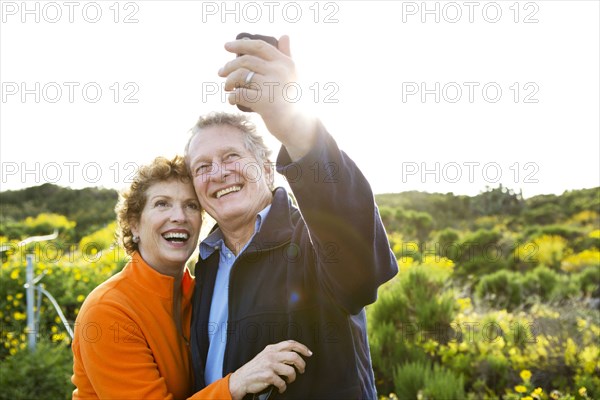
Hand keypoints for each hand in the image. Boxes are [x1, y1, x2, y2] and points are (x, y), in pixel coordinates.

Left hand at [218, 35, 316, 160]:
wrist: (296, 123)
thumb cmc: (290, 97)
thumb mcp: (291, 74)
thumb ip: (286, 54)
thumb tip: (284, 35)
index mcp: (285, 62)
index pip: (260, 46)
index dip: (241, 44)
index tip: (226, 46)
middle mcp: (279, 71)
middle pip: (246, 60)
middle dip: (229, 66)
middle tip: (221, 72)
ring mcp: (272, 86)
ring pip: (241, 76)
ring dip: (229, 81)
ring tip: (226, 87)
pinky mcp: (264, 102)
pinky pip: (240, 94)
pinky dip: (232, 97)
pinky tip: (231, 99)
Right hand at [228, 340, 311, 399]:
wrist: (241, 379)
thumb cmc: (255, 368)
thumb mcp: (265, 355)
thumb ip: (277, 352)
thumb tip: (294, 354)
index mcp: (271, 348)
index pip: (290, 343)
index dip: (302, 348)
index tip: (309, 353)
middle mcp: (271, 355)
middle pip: (294, 356)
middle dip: (302, 364)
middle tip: (302, 370)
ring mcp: (269, 365)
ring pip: (291, 370)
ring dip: (293, 378)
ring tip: (289, 380)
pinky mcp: (268, 376)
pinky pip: (282, 382)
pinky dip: (283, 387)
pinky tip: (281, 387)